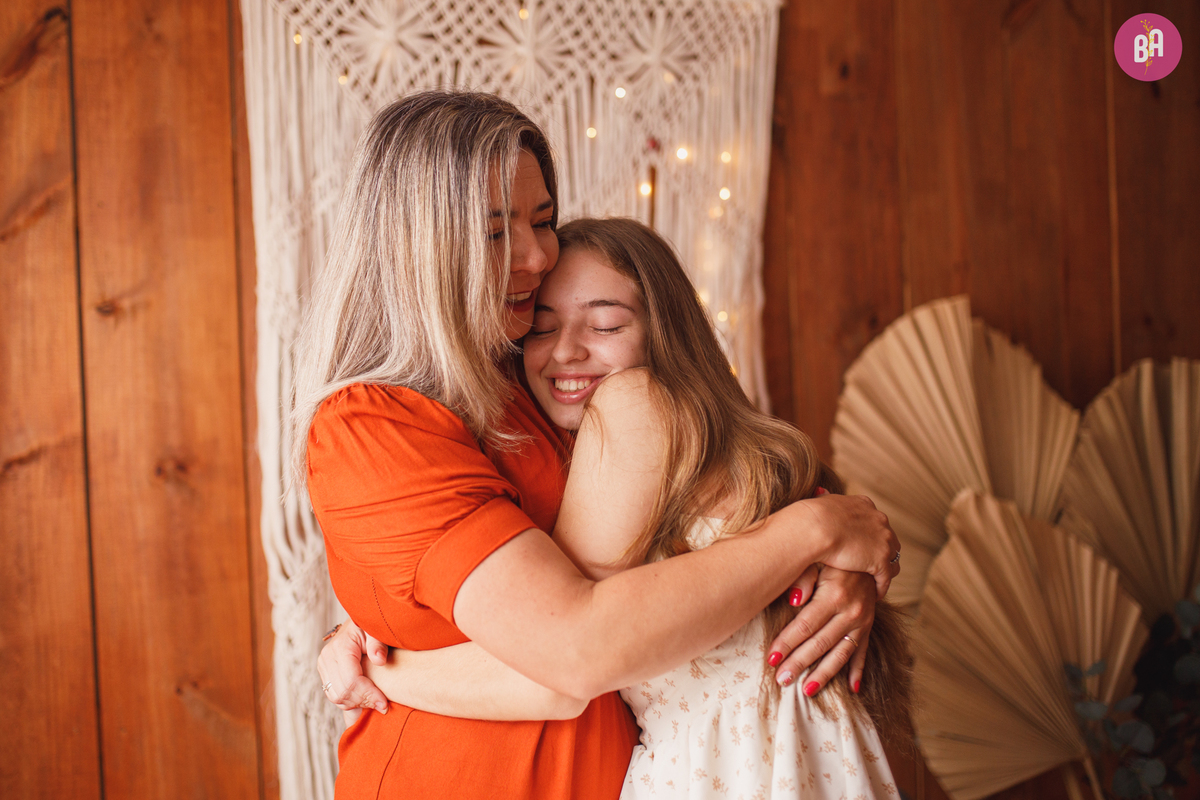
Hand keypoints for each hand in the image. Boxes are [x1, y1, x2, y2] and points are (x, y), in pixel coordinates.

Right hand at [317, 620, 390, 722]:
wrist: (358, 624)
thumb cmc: (370, 627)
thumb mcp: (377, 630)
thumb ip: (378, 644)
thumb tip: (379, 660)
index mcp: (340, 647)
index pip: (352, 681)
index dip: (369, 695)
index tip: (384, 704)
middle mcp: (327, 658)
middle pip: (342, 692)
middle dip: (364, 702)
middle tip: (382, 705)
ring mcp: (323, 666)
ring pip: (336, 697)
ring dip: (356, 704)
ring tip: (375, 702)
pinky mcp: (325, 673)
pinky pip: (334, 695)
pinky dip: (350, 702)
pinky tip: (365, 700)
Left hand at [767, 566, 874, 694]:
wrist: (865, 553)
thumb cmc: (832, 557)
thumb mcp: (817, 560)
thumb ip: (804, 577)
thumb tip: (794, 600)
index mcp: (835, 594)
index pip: (805, 626)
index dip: (787, 643)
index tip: (771, 658)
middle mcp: (851, 611)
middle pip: (820, 643)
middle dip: (799, 663)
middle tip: (781, 680)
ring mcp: (863, 621)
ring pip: (840, 654)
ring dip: (823, 675)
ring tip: (806, 691)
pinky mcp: (869, 626)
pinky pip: (863, 652)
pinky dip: (857, 671)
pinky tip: (852, 689)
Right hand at [798, 493, 898, 596]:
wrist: (815, 527)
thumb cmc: (811, 516)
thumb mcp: (822, 502)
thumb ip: (827, 501)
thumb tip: (821, 493)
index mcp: (864, 505)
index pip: (875, 522)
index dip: (871, 535)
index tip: (864, 545)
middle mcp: (878, 519)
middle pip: (888, 539)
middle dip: (883, 552)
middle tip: (873, 565)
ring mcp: (882, 539)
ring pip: (892, 558)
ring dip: (885, 570)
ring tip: (875, 581)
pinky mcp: (880, 559)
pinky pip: (885, 577)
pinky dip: (881, 586)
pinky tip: (874, 594)